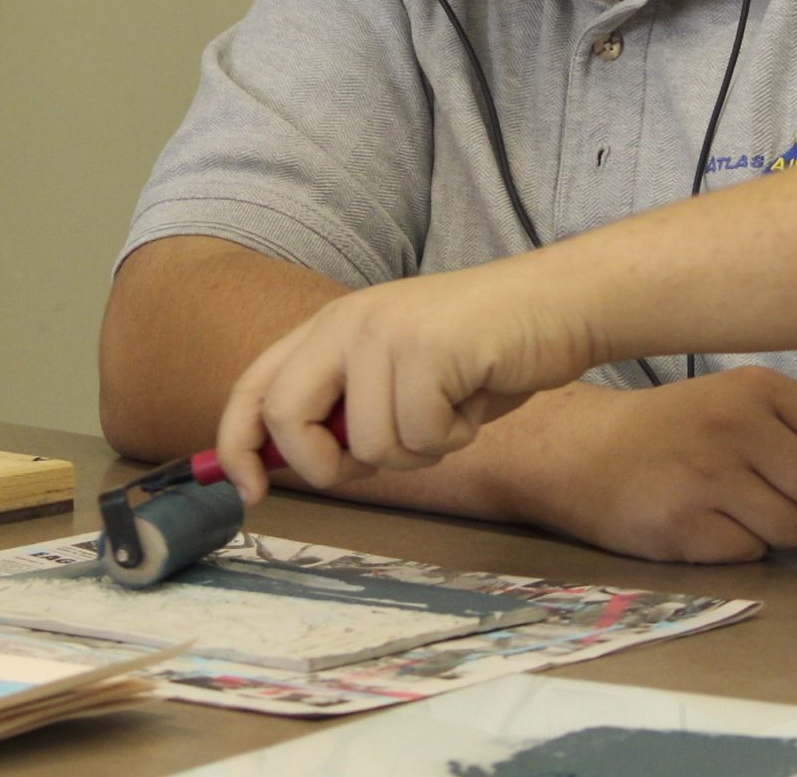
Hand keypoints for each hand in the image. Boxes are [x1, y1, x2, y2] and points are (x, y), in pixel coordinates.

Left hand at [215, 261, 602, 502]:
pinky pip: (421, 437)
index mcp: (332, 325)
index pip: (253, 386)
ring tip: (453, 408)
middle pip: (286, 418)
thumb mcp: (400, 375)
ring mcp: (385, 331)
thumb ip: (349, 408)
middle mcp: (348, 321)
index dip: (237, 445)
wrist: (560, 304)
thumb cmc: (485, 352)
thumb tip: (298, 466)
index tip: (248, 493)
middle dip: (325, 466)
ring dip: (419, 450)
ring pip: (370, 445)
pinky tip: (476, 398)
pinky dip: (455, 438)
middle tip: (375, 463)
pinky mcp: (427, 348)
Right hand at [505, 368, 796, 562]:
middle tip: (761, 487)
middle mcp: (736, 426)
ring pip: (794, 531)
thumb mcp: (735, 401)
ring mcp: (708, 477)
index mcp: (758, 388)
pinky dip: (736, 547)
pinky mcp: (684, 525)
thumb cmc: (673, 430)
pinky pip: (751, 554)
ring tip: (726, 503)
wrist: (581, 452)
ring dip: (772, 529)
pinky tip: (701, 521)